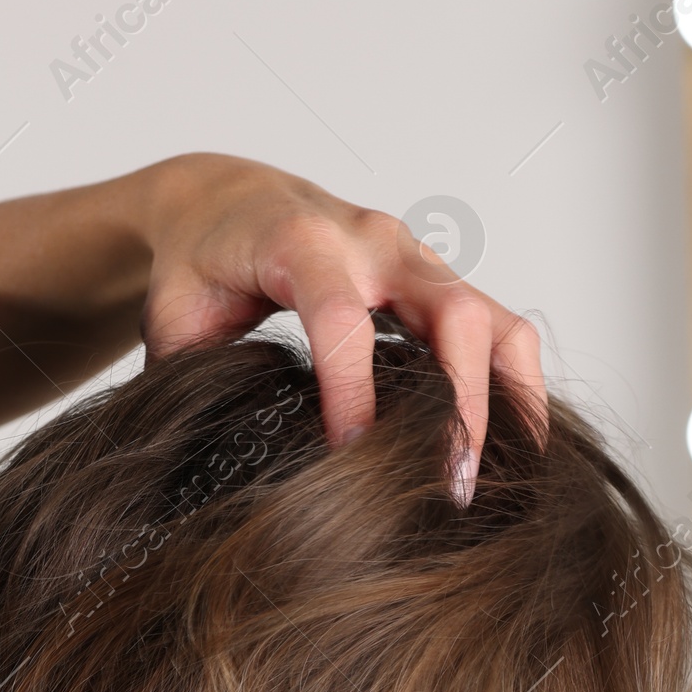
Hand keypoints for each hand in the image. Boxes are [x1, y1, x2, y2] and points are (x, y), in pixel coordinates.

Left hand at [0, 152, 544, 492]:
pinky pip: (505, 331)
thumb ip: (187, 379)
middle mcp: (376, 243)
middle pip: (450, 314)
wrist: (227, 202)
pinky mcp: (443, 286)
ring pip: (493, 321)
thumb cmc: (197, 266)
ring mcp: (419, 262)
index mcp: (301, 242)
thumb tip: (198, 468)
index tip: (351, 456)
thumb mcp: (172, 317)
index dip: (352, 389)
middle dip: (458, 404)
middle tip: (451, 489)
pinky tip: (516, 455)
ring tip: (501, 482)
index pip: (342, 316)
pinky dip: (519, 390)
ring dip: (504, 403)